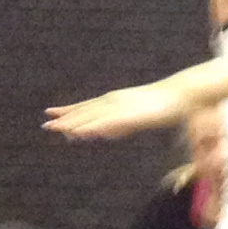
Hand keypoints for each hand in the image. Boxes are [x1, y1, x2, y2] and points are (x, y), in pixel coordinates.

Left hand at [46, 88, 178, 140]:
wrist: (182, 96)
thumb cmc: (162, 105)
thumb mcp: (135, 116)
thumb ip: (119, 124)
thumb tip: (105, 132)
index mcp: (114, 101)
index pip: (86, 106)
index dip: (68, 110)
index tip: (50, 114)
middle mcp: (114, 101)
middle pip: (86, 111)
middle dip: (65, 118)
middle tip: (45, 125)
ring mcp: (122, 108)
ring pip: (93, 117)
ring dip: (75, 123)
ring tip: (57, 129)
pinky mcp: (131, 116)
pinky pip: (109, 124)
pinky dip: (94, 127)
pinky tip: (83, 133)